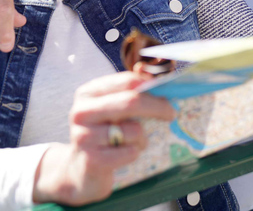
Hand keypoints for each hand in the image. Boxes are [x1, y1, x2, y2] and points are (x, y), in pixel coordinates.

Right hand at [33, 72, 175, 204]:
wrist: (81, 170)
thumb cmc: (103, 134)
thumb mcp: (110, 110)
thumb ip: (129, 94)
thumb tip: (160, 83)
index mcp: (87, 93)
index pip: (126, 81)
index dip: (150, 87)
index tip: (167, 94)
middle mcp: (81, 112)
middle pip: (130, 102)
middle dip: (157, 107)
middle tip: (171, 113)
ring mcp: (83, 136)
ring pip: (133, 130)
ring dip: (142, 138)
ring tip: (134, 143)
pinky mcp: (91, 159)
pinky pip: (129, 152)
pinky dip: (135, 153)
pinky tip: (125, 154)